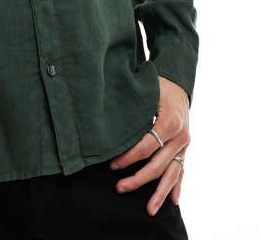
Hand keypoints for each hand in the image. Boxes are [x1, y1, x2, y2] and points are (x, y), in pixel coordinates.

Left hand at [108, 75, 190, 215]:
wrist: (178, 84)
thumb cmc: (157, 85)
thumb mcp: (146, 91)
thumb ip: (133, 108)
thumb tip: (109, 122)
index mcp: (170, 122)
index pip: (147, 146)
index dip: (129, 157)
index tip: (112, 165)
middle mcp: (181, 136)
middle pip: (159, 164)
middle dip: (139, 179)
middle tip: (120, 188)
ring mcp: (185, 145)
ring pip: (173, 174)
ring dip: (160, 193)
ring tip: (149, 210)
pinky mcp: (185, 149)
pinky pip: (182, 171)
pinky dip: (177, 186)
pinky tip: (174, 202)